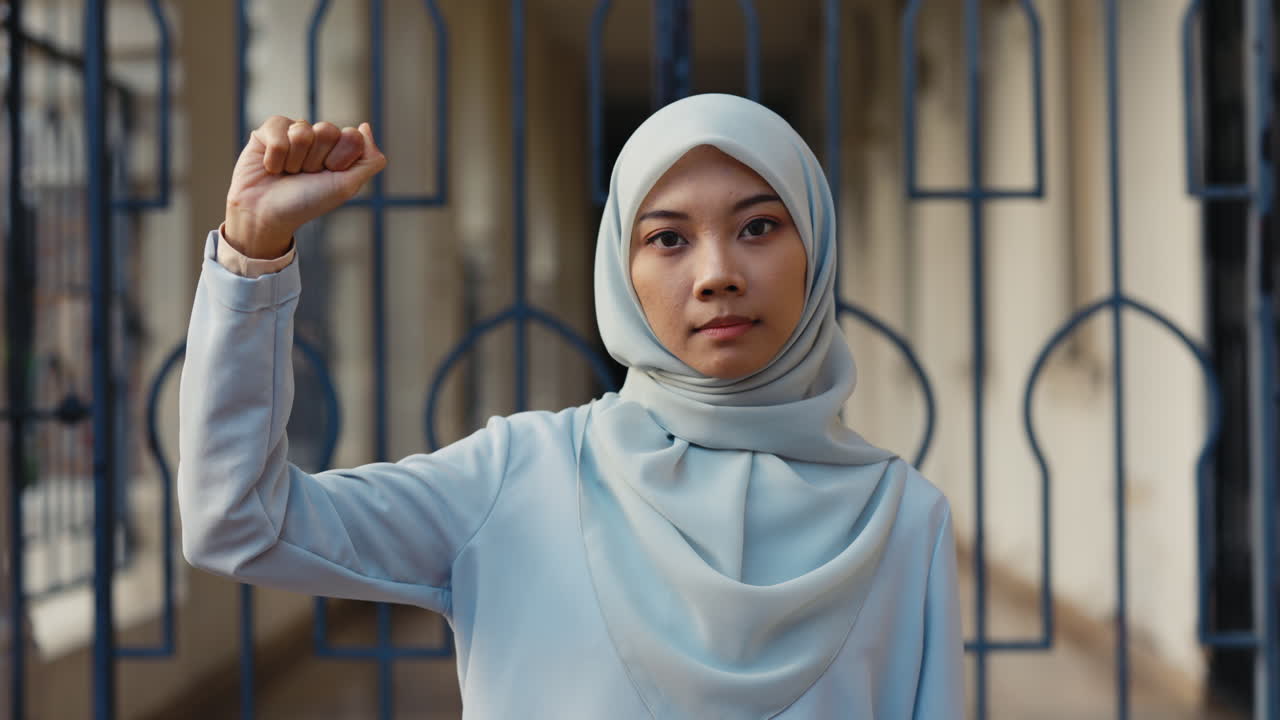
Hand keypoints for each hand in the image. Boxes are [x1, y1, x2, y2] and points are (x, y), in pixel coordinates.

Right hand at [224, 116, 386, 258]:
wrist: (267, 215)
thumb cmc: (307, 203)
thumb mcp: (347, 186)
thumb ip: (370, 160)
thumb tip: (365, 126)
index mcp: (339, 149)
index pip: (352, 136)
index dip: (341, 159)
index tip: (330, 175)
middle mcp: (318, 137)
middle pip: (327, 130)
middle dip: (316, 160)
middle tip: (306, 175)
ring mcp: (294, 131)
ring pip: (302, 131)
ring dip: (295, 160)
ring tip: (288, 173)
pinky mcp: (268, 130)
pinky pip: (278, 131)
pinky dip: (275, 156)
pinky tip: (271, 167)